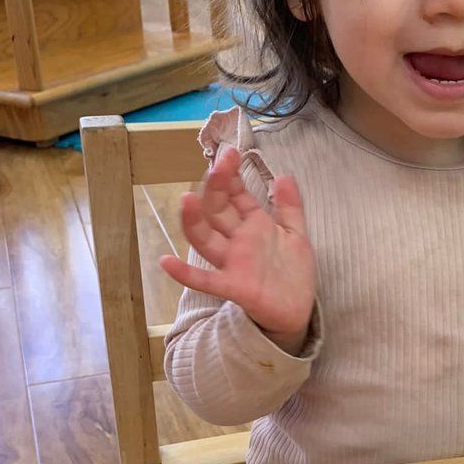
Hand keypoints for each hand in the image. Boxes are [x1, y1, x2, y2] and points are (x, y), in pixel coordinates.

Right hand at [159, 146, 316, 352]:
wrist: (298, 310)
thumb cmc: (293, 273)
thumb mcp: (296, 234)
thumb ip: (290, 207)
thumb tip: (284, 175)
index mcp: (253, 225)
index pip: (236, 195)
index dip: (231, 175)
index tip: (230, 153)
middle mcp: (238, 240)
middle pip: (219, 210)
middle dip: (218, 187)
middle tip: (219, 164)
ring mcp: (232, 263)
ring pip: (206, 239)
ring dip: (194, 221)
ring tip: (187, 199)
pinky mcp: (233, 287)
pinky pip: (205, 280)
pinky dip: (184, 273)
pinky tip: (165, 261)